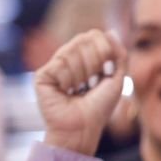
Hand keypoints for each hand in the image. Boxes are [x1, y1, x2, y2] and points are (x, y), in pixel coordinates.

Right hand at [33, 29, 126, 154]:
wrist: (83, 127)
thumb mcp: (117, 79)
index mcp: (84, 59)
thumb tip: (110, 32)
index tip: (106, 70)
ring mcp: (54, 66)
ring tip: (78, 90)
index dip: (103, 49)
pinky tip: (66, 92)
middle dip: (95, 62)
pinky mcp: (42, 75)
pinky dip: (69, 80)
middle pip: (83, 39)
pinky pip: (60, 64)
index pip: (93, 35)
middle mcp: (67, 59)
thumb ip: (118, 55)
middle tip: (92, 82)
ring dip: (83, 74)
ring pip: (71, 51)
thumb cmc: (99, 107)